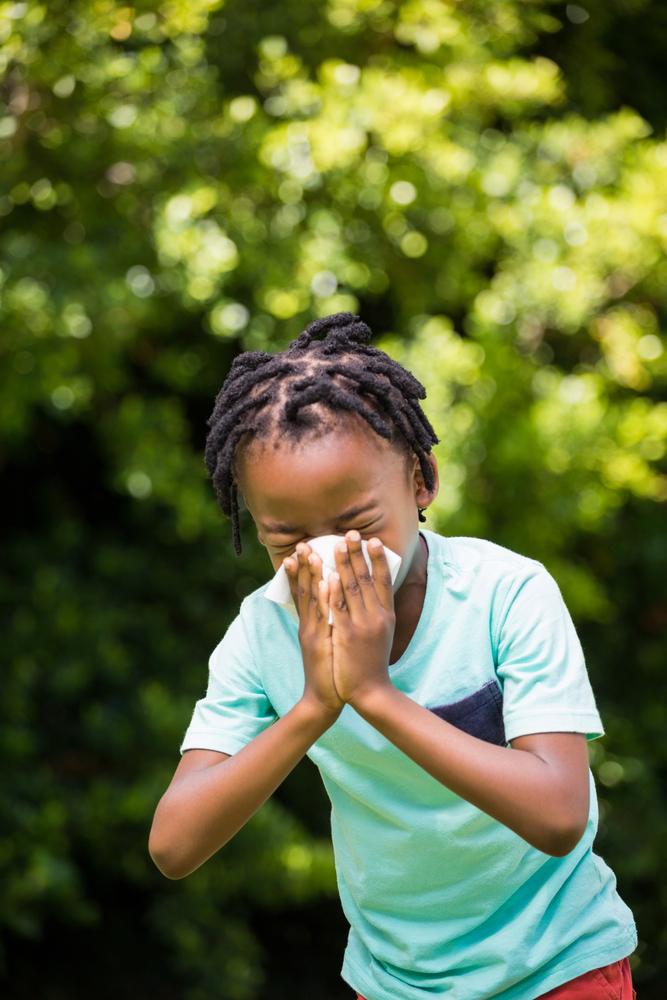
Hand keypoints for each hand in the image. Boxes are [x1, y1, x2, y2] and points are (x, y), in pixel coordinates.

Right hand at [283, 542, 343, 722]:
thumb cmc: (329, 669)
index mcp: (309, 624)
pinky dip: (324, 598)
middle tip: (301, 543)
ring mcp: (314, 633)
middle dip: (303, 565)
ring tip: (310, 553)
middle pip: (304, 590)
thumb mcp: (323, 643)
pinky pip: (324, 616)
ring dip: (310, 574)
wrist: (324, 698)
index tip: (299, 550)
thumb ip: (323, 623)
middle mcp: (308, 625)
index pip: (302, 591)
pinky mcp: (322, 643)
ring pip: (311, 598)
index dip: (299, 571)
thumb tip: (329, 605)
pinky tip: (325, 582)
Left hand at [328, 532, 395, 705]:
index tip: (373, 540)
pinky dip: (333, 592)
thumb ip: (378, 612)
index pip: (383, 580)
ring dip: (343, 564)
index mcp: (386, 615)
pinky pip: (338, 609)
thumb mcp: (382, 633)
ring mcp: (361, 626)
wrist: (370, 691)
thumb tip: (373, 591)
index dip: (379, 559)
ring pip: (351, 589)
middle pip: (366, 579)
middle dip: (357, 554)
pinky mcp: (346, 636)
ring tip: (336, 544)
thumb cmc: (373, 661)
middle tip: (351, 532)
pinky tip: (328, 576)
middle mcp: (376, 617)